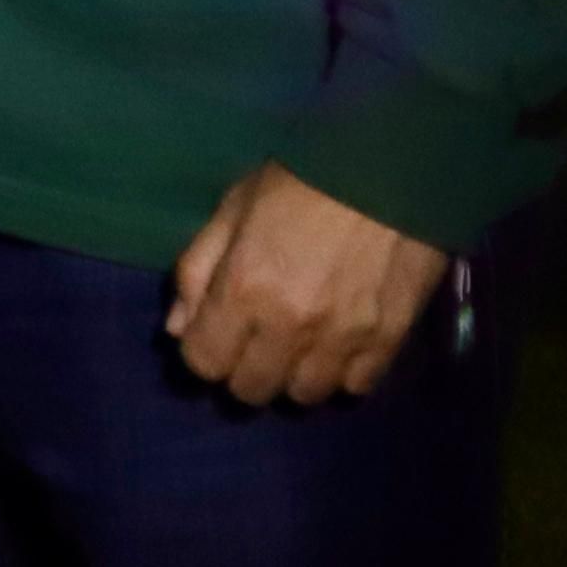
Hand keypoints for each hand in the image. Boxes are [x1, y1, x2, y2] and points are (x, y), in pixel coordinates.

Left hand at [166, 161, 446, 405]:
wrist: (388, 170)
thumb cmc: (299, 182)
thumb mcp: (232, 210)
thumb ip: (197, 270)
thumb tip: (177, 327)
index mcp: (242, 290)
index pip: (204, 363)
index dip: (202, 352)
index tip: (213, 335)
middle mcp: (289, 327)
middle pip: (251, 390)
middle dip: (243, 369)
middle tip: (254, 340)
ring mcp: (342, 341)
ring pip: (304, 395)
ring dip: (293, 375)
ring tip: (297, 345)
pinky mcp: (388, 342)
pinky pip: (355, 386)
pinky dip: (342, 373)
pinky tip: (338, 345)